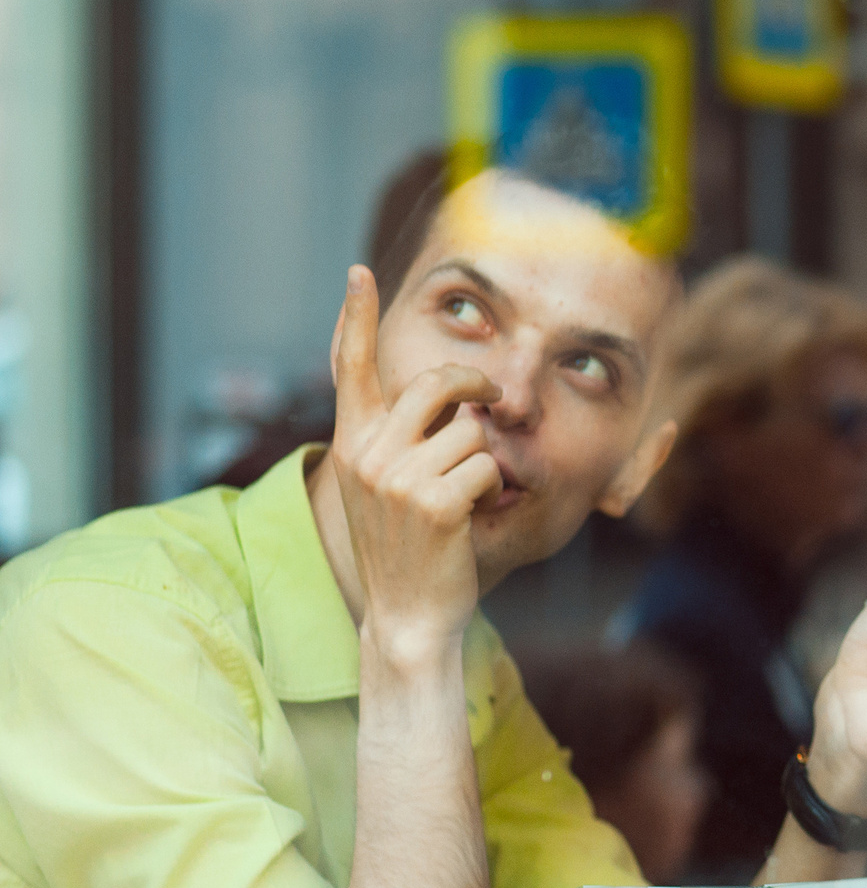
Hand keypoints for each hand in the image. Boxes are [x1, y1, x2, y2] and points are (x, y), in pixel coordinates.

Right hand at [328, 266, 500, 660]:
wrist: (407, 614)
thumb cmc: (409, 548)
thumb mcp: (389, 486)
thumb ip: (400, 439)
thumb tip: (444, 395)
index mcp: (351, 443)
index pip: (351, 368)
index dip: (355, 317)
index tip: (358, 272)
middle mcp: (366, 453)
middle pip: (438, 383)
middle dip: (477, 386)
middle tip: (494, 398)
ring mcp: (396, 477)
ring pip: (473, 430)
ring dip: (483, 461)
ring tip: (463, 497)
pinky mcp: (433, 501)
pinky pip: (488, 467)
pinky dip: (493, 491)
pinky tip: (471, 517)